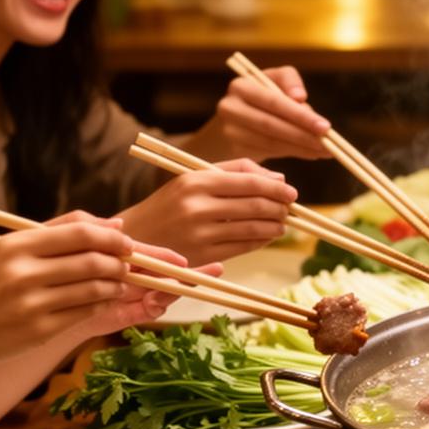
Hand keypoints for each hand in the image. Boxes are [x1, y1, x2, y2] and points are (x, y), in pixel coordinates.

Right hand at [0, 214, 177, 371]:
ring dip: (116, 285)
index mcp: (15, 245)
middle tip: (129, 265)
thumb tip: (116, 223)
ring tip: (117, 283)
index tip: (126, 241)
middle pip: (94, 259)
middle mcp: (23, 272)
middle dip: (121, 262)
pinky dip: (102, 304)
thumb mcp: (8, 252)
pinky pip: (86, 312)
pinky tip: (102, 300)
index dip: (113, 236)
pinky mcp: (40, 330)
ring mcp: (32, 303)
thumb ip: (59, 232)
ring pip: (96, 287)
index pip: (81, 231)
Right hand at [117, 158, 295, 263]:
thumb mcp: (193, 179)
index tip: (291, 192)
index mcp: (195, 181)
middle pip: (254, 205)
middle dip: (279, 208)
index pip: (248, 181)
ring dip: (274, 226)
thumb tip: (278, 179)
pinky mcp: (203, 256)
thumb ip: (235, 172)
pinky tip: (267, 236)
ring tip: (281, 223)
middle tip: (290, 209)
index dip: (275, 188)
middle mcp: (197, 206)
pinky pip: (243, 247)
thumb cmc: (171, 205)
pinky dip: (261, 241)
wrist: (136, 237)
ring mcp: (200, 233)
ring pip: (252, 228)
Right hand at [191, 65, 330, 160]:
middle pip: (271, 124)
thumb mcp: (274, 82)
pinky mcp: (233, 150)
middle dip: (304, 135)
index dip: (301, 115)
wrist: (234, 122)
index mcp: (241, 86)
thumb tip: (300, 98)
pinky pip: (268, 153)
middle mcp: (229, 107)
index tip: (326, 127)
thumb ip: (289, 81)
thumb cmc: (262, 99)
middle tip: (329, 145)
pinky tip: (311, 153)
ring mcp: (229, 131)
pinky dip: (293, 153)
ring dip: (302, 148)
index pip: (274, 102)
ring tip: (325, 151)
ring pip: (271, 142)